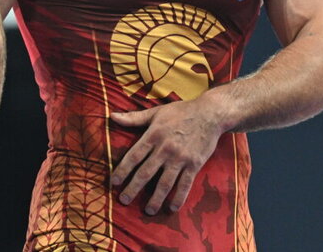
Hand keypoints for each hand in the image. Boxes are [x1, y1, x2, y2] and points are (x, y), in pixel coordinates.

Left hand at [110, 99, 224, 214]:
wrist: (210, 114)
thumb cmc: (181, 112)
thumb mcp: (156, 112)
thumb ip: (134, 117)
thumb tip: (112, 116)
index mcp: (154, 135)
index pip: (134, 156)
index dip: (123, 170)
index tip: (113, 182)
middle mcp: (165, 149)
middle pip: (146, 172)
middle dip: (133, 188)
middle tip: (124, 200)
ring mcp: (180, 158)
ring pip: (165, 183)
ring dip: (155, 199)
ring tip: (148, 211)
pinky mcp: (194, 164)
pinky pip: (185, 184)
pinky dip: (178, 197)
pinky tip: (171, 208)